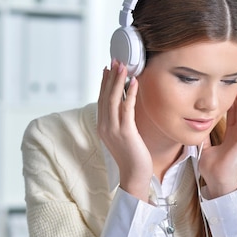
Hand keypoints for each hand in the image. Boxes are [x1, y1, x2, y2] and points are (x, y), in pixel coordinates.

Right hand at [97, 60, 151, 200]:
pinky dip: (130, 94)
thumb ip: (121, 121)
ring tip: (123, 66)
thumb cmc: (132, 156)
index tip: (108, 68)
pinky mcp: (125, 133)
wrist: (134, 175)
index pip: (101, 100)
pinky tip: (134, 83)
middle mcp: (104, 126)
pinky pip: (127, 109)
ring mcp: (113, 130)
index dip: (104, 83)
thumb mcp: (124, 135)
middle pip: (105, 96)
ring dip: (118, 81)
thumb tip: (125, 105)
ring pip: (113, 100)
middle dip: (110, 77)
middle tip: (116, 61)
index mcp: (102, 127)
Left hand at [198, 78, 236, 198]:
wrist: (216, 181)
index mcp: (230, 132)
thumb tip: (194, 122)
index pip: (230, 110)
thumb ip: (202, 133)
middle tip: (233, 74)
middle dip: (236, 90)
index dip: (227, 96)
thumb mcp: (203, 145)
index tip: (223, 82)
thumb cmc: (211, 167)